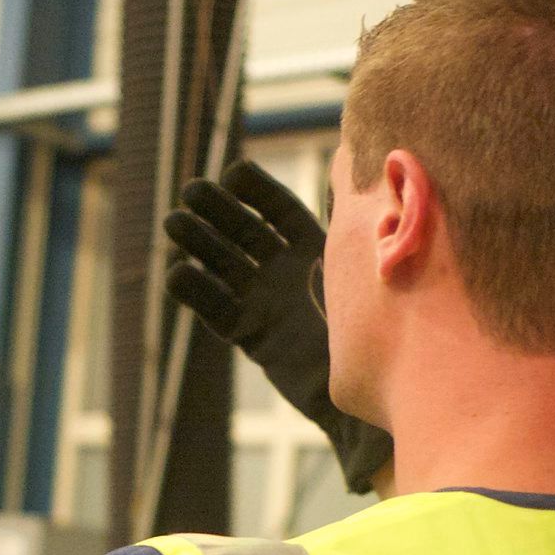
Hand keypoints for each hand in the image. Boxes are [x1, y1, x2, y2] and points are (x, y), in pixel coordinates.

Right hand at [163, 158, 391, 495]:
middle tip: (189, 191)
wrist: (372, 389)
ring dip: (198, 243)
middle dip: (216, 210)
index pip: (280, 211)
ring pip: (225, 265)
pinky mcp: (251, 335)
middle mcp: (286, 272)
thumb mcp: (370, 265)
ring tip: (173, 222)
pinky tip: (175, 274)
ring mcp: (265, 301)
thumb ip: (361, 218)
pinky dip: (197, 294)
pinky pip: (219, 311)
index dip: (256, 191)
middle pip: (244, 232)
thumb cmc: (381, 327)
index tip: (233, 174)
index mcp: (316, 249)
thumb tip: (358, 165)